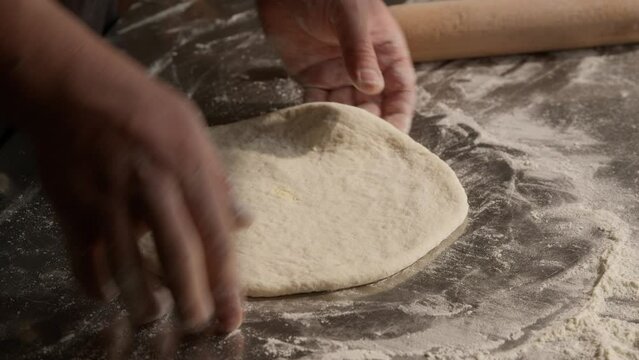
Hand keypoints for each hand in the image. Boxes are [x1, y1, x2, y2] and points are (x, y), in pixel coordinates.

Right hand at [32, 80, 246, 331]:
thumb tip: (245, 221)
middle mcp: (151, 186)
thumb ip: (219, 179)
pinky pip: (83, 256)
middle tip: (198, 324)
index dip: (226, 280)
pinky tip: (104, 294)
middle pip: (176, 254)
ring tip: (152, 317)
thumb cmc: (141, 105)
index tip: (233, 315)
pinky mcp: (72, 206)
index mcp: (187, 167)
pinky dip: (93, 282)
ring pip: (127, 263)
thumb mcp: (192, 128)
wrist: (72, 85)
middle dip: (190, 297)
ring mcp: (108, 198)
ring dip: (141, 299)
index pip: (214, 234)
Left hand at [258, 0, 416, 131]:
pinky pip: (317, 102)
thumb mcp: (351, 17)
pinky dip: (316, 116)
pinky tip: (316, 130)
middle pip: (373, 106)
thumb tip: (373, 89)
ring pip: (345, 108)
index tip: (396, 138)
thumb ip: (360, 52)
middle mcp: (364, 67)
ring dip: (343, 126)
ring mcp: (338, 73)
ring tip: (340, 146)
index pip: (400, 90)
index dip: (399, 115)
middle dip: (370, 127)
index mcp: (385, 52)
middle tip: (364, 150)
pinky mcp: (312, 77)